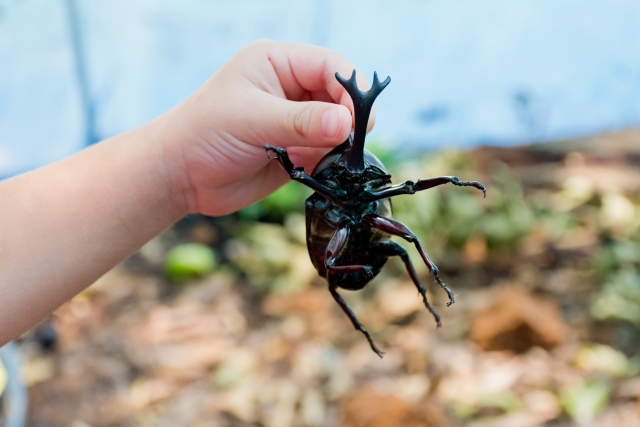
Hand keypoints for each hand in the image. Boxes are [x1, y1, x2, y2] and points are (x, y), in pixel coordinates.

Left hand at [158, 39, 373, 215]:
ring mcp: (296, 121)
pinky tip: (314, 169)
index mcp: (278, 63)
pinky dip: (331, 162)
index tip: (355, 120)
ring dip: (340, 143)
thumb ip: (301, 121)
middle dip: (349, 118)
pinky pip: (328, 153)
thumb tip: (346, 124)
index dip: (350, 89)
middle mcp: (291, 89)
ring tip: (324, 158)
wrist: (180, 176)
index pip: (331, 65)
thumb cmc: (204, 133)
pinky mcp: (297, 150)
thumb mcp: (252, 119)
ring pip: (339, 126)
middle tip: (347, 142)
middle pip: (341, 96)